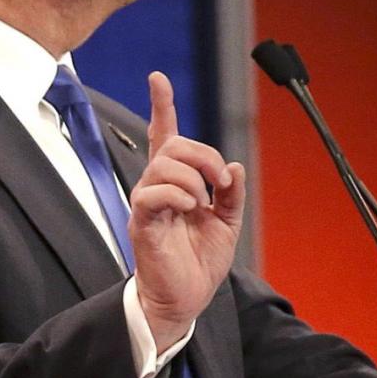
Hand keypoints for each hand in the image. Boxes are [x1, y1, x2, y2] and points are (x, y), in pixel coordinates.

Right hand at [127, 72, 244, 349]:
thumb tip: (234, 167)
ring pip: (164, 164)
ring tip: (204, 202)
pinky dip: (178, 194)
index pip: (164, 136)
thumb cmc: (199, 263)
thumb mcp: (228, 224)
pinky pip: (153, 192)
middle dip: (205, 155)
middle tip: (220, 183)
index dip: (162, 106)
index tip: (157, 79)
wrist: (185, 299)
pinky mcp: (142, 221)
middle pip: (174, 145)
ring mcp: (148, 202)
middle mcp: (158, 187)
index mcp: (177, 184)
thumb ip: (232, 195)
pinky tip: (190, 208)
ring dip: (194, 177)